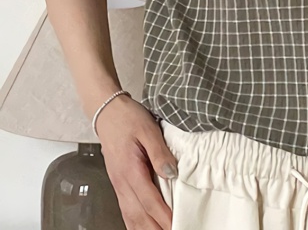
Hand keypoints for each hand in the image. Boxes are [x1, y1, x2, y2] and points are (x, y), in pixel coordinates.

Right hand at [95, 94, 177, 229]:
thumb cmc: (128, 118)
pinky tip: (143, 226)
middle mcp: (122, 182)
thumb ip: (160, 152)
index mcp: (130, 170)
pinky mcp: (119, 182)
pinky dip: (135, 222)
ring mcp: (118, 184)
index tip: (176, 225)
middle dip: (155, 228)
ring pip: (130, 216)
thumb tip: (171, 172)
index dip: (163, 216)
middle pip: (139, 215)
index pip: (149, 200)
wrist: (107, 112)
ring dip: (145, 228)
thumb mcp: (148, 129)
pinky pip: (126, 209)